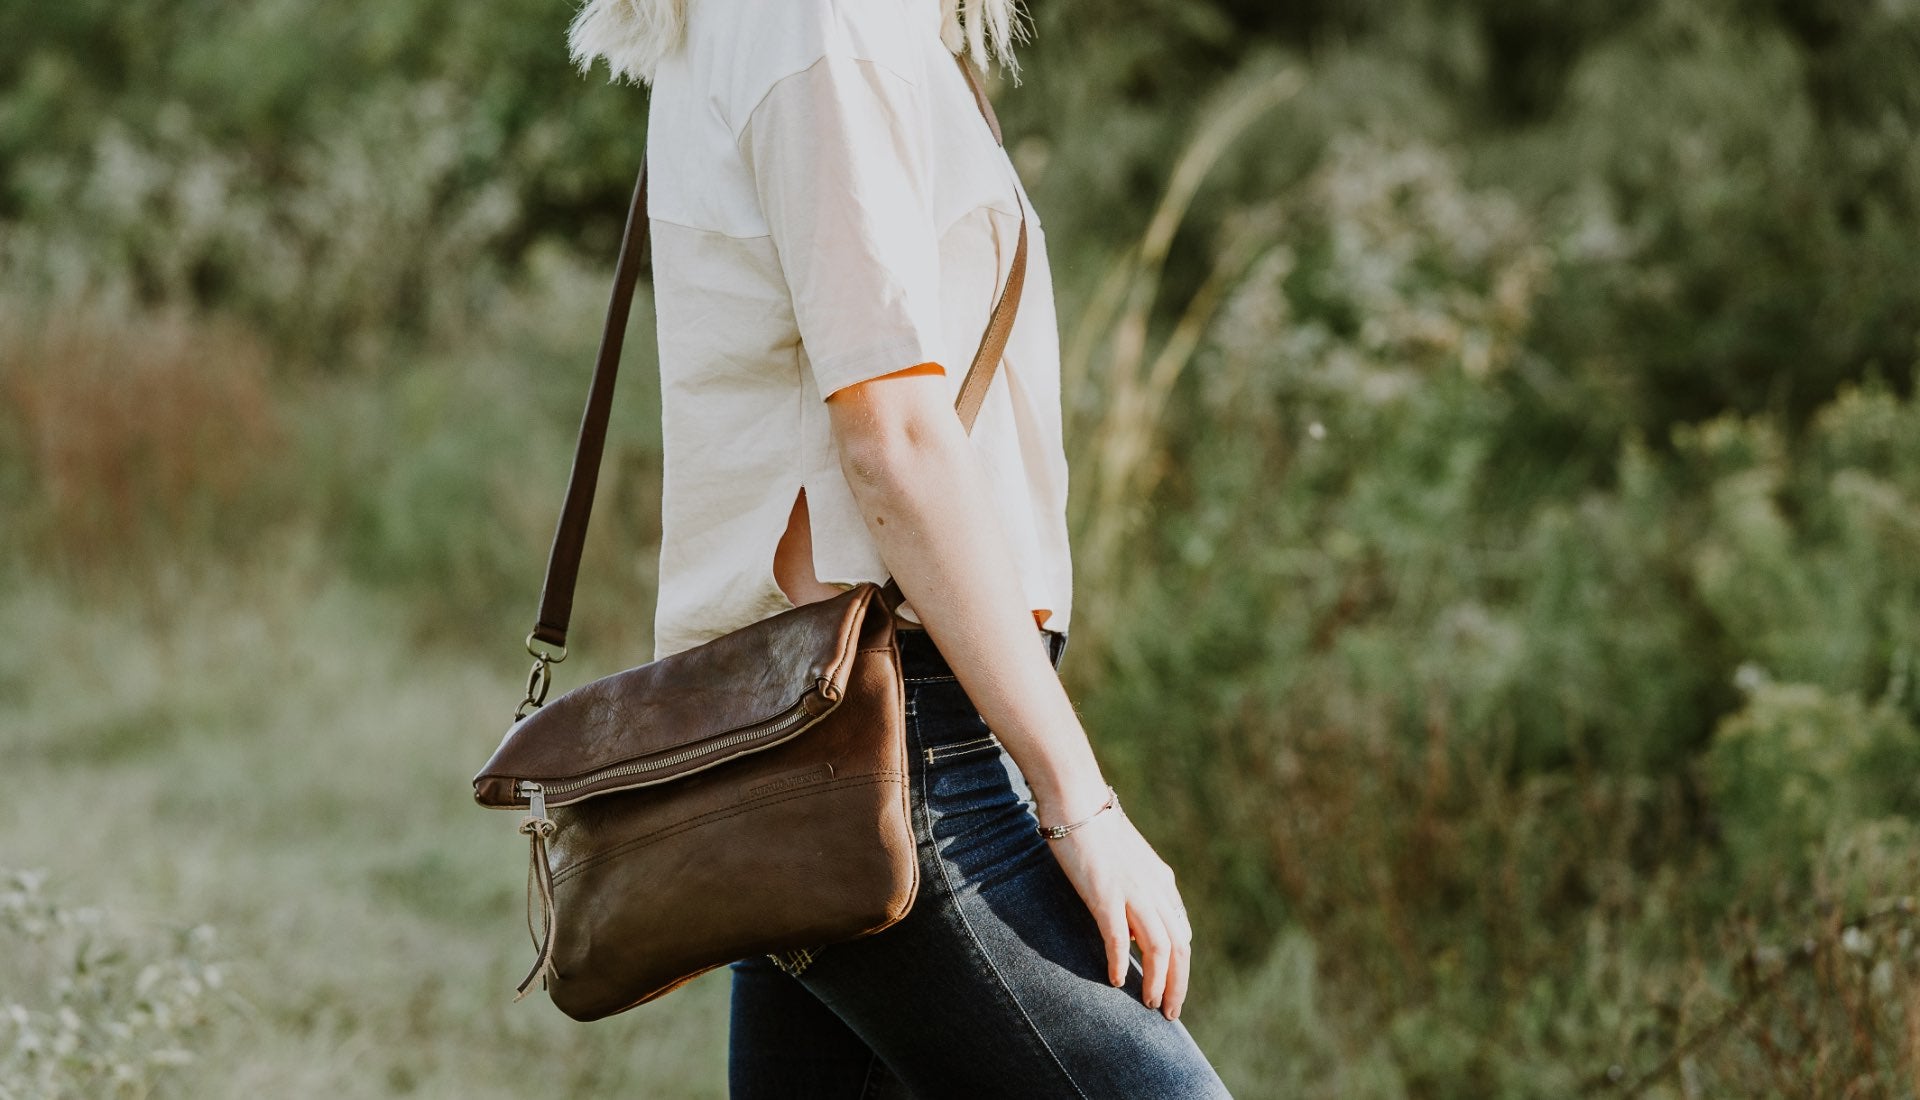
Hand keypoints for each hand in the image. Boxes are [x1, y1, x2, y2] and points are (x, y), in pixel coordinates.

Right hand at [1041, 797, 1192, 1019]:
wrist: (1077, 799)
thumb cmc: (1094, 827)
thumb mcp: (1126, 862)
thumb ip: (1137, 891)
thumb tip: (1134, 930)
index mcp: (1161, 881)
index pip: (1181, 933)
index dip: (1180, 966)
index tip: (1171, 987)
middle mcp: (1155, 889)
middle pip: (1180, 947)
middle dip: (1179, 984)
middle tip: (1170, 1012)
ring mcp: (1133, 892)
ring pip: (1159, 949)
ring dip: (1158, 982)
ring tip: (1151, 1005)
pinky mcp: (1106, 894)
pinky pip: (1120, 939)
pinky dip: (1122, 963)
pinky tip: (1116, 980)